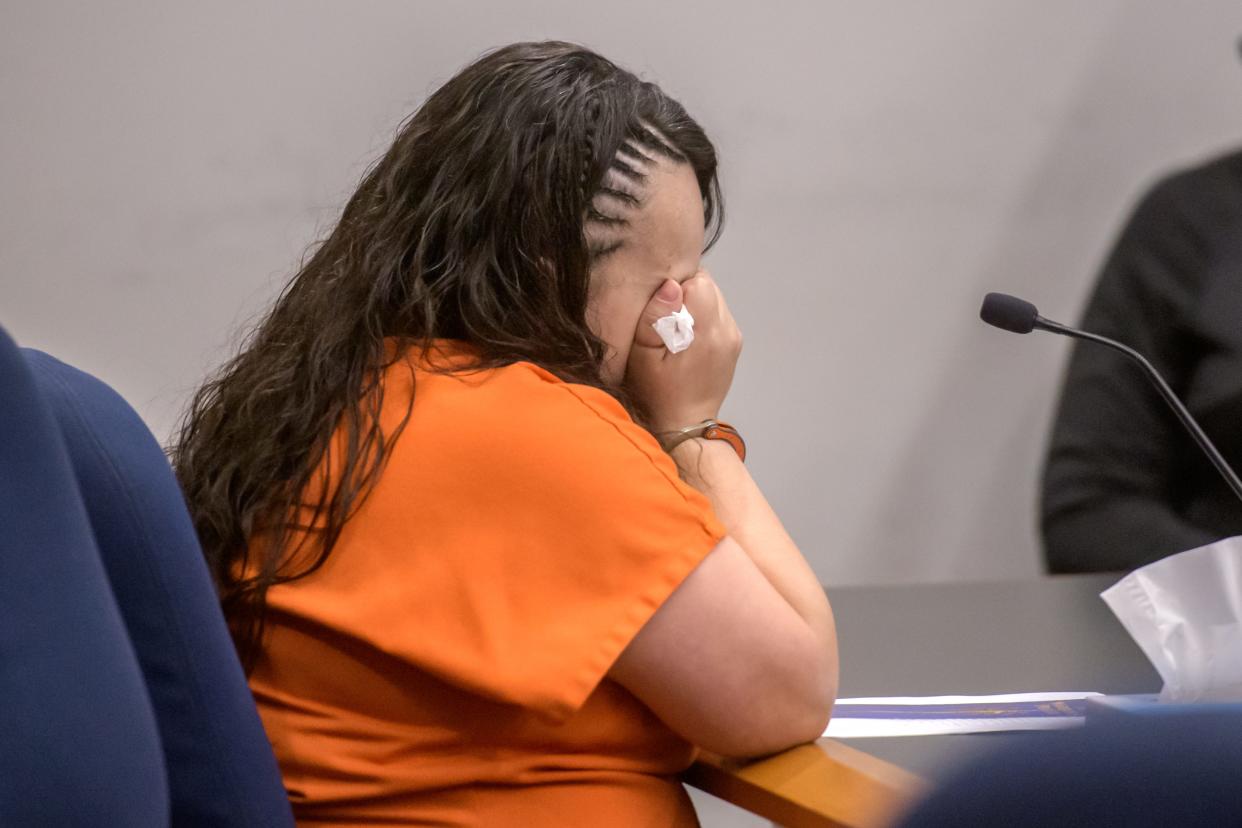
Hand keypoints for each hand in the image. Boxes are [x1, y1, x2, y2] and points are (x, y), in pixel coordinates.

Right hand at [625, 270, 741, 432]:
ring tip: (676, 333)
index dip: (675, 289)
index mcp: (707, 332)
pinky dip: (702, 319)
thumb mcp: (643, 354)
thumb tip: (672, 285)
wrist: (683, 423)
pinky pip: (717, 313)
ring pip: (713, 297)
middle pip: (708, 285)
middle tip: (667, 323)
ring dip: (693, 306)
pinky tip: (688, 340)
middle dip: (685, 295)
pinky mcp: (734, 342)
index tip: (661, 312)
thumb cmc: (657, 393)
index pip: (698, 280)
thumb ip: (656, 315)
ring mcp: (734, 337)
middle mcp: (727, 331)